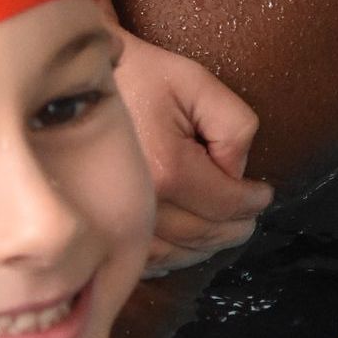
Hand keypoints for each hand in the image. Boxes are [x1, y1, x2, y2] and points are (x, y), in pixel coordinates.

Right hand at [113, 31, 274, 273]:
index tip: (264, 196)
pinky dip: (173, 256)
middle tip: (250, 217)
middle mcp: (140, 204)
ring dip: (207, 246)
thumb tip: (237, 173)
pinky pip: (144, 260)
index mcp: (167, 168)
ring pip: (177, 254)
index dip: (253, 202)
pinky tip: (186, 242)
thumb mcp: (198, 84)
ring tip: (224, 228)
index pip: (226, 204)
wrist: (73, 85)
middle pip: (204, 235)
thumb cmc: (140, 77)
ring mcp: (115, 224)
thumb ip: (233, 126)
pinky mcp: (99, 230)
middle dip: (236, 227)